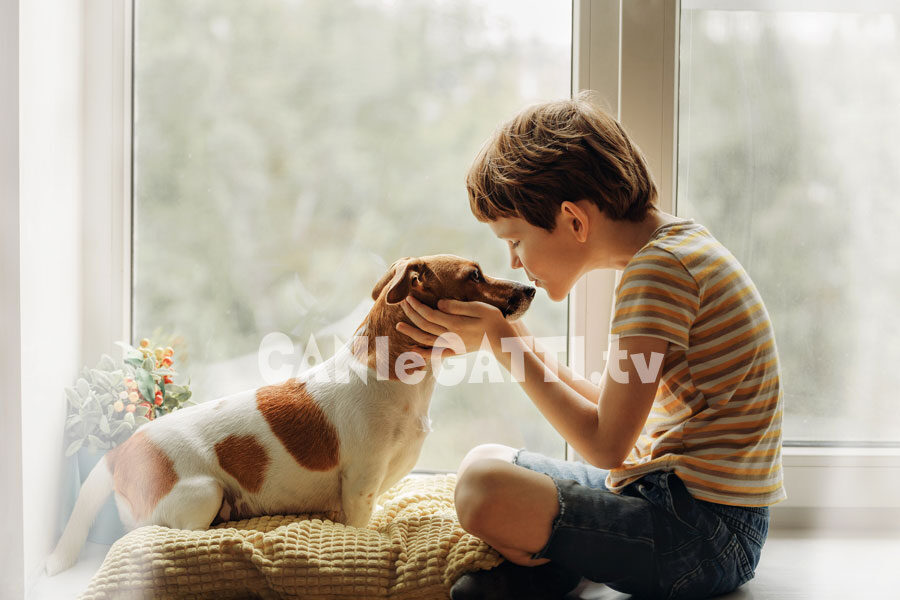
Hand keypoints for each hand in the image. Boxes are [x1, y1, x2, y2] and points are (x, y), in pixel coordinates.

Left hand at [396, 295, 512, 361]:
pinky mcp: (455, 351)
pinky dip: (423, 353)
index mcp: (455, 324)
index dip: (417, 306)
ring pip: (426, 340)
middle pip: (425, 325)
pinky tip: (412, 351)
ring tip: (398, 326)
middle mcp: (450, 336)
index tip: (408, 297)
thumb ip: (458, 307)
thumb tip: (439, 303)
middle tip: (402, 303)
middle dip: (411, 314)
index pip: (430, 314)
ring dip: (411, 332)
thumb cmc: (493, 320)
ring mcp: (452, 345)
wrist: (502, 341)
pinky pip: (435, 354)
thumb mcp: (479, 308)